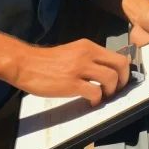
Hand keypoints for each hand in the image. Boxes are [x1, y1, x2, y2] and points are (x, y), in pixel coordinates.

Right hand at [11, 39, 129, 105]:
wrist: (25, 64)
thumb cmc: (46, 61)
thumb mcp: (72, 52)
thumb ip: (88, 58)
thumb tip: (104, 70)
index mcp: (88, 46)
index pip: (117, 57)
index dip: (123, 72)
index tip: (119, 82)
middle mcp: (87, 54)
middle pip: (120, 65)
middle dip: (123, 81)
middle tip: (115, 91)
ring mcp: (80, 68)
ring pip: (110, 79)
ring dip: (110, 92)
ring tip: (102, 97)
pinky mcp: (72, 83)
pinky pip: (95, 92)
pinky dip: (96, 100)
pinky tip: (90, 102)